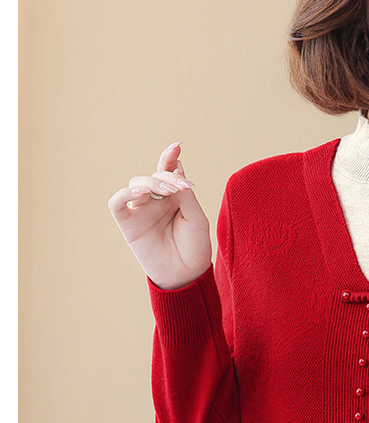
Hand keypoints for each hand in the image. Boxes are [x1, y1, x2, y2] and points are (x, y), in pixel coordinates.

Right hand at [108, 143, 211, 289]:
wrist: (187, 275)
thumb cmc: (195, 248)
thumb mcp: (197, 218)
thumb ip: (185, 195)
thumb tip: (174, 172)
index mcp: (174, 197)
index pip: (168, 170)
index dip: (169, 157)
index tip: (177, 146)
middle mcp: (156, 201)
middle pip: (154, 175)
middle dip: (167, 175)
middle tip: (182, 187)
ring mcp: (141, 211)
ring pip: (137, 183)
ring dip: (152, 182)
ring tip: (168, 191)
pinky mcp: (128, 224)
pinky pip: (117, 203)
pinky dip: (125, 194)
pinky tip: (141, 193)